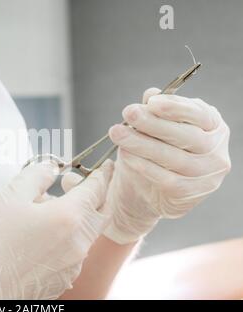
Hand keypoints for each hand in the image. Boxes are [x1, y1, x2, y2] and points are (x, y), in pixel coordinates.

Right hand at [0, 160, 113, 298]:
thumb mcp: (9, 196)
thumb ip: (36, 176)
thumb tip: (52, 169)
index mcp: (68, 218)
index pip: (97, 190)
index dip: (102, 175)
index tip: (106, 167)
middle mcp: (78, 244)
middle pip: (100, 214)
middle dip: (97, 197)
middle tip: (82, 186)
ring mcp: (72, 266)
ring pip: (86, 234)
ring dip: (78, 218)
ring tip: (46, 211)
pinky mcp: (62, 280)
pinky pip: (74, 253)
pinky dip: (68, 238)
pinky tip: (41, 236)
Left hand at [102, 88, 230, 243]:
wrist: (150, 189)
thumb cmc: (157, 150)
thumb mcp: (155, 126)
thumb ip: (155, 111)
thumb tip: (151, 94)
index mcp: (212, 125)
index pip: (199, 114)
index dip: (176, 107)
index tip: (151, 102)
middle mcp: (215, 149)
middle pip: (186, 136)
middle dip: (153, 123)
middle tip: (129, 113)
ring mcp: (207, 174)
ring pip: (174, 158)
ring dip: (142, 144)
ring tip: (118, 133)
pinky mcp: (191, 193)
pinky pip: (167, 179)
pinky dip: (145, 167)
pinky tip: (127, 156)